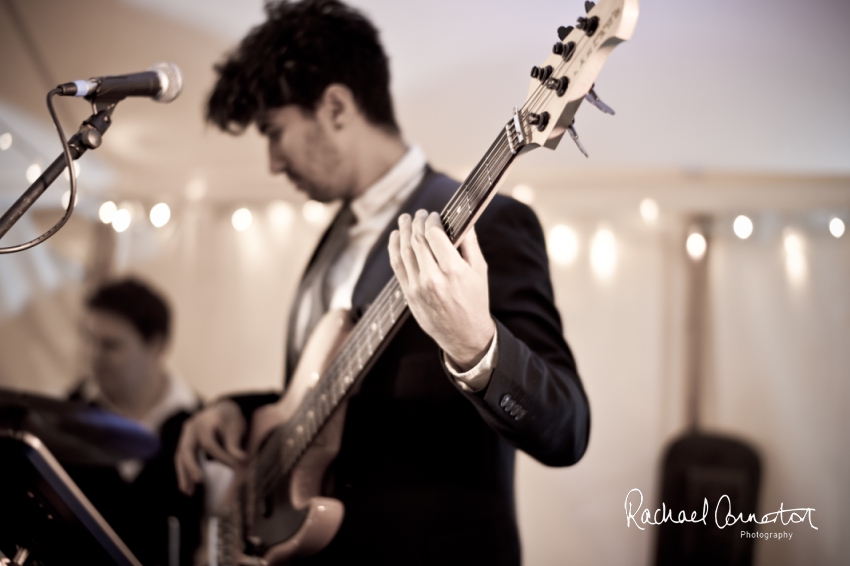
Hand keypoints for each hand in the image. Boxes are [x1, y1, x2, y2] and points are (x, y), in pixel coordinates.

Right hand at [175, 399, 246, 494]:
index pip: (209, 444)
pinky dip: (184, 472)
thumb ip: (235, 443)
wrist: (222, 410)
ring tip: (188, 492)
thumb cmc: (231, 419)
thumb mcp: (236, 427)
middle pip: (187, 449)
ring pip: (181, 456)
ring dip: (184, 474)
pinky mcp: (185, 443)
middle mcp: (191, 427)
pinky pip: (182, 459)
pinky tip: (187, 488)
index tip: (236, 467)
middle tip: (199, 481)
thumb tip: (242, 460)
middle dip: (192, 466)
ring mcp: (186, 435)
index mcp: (205, 421)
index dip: (222, 457)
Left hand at [388, 209, 495, 370]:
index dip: (431, 221)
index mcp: (453, 270)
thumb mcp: (480, 271)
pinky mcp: (409, 295)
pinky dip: (394, 248)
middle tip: (420, 213)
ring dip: (403, 231)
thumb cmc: (475, 300)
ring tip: (405, 219)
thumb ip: (470, 243)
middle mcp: (433, 278)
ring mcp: (418, 287)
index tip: (434, 215)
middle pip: (417, 240)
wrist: (464, 335)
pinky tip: (396, 237)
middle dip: (417, 222)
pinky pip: (397, 266)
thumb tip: (464, 219)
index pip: (434, 235)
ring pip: (404, 251)